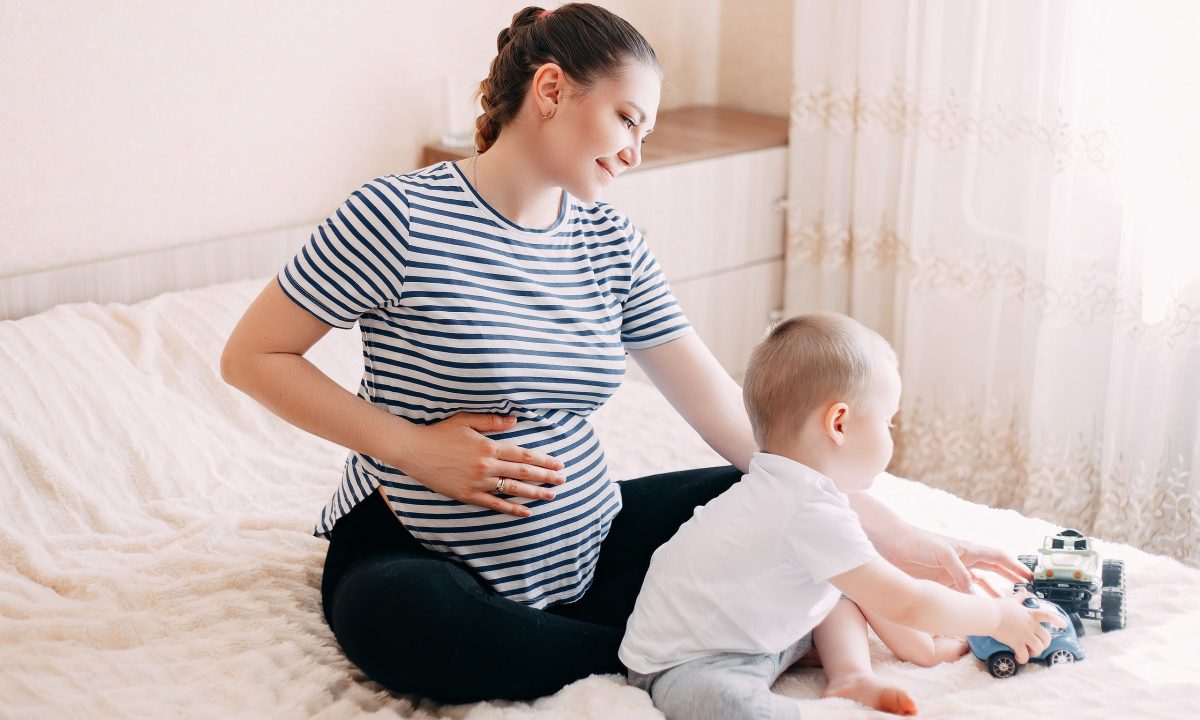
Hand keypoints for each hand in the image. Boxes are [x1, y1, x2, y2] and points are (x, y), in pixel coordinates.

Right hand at [393, 413, 565, 516]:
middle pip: (523, 473)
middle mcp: (486, 465)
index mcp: (488, 446)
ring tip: (551, 495)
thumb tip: (515, 421)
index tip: (559, 463)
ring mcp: (478, 482)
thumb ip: (492, 421)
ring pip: (513, 490)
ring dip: (534, 493)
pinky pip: (494, 504)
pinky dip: (512, 509)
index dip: (543, 460)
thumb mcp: (466, 420)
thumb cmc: (439, 432)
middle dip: (546, 476)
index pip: (523, 455)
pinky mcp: (468, 495)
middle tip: (563, 480)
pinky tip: (526, 512)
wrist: (414, 450)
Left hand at [876, 529, 1031, 591]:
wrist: (891, 545)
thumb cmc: (917, 542)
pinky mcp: (941, 581)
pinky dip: (972, 600)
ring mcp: (953, 572)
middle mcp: (963, 561)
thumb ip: (960, 573)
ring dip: (992, 592)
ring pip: (979, 584)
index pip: (997, 557)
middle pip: (992, 570)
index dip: (1014, 566)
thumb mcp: (943, 554)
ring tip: (1006, 604)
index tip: (1029, 575)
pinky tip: (978, 609)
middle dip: (1009, 579)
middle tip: (1025, 591)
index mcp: (967, 550)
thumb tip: (975, 594)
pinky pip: (962, 592)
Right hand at [990, 594, 1064, 663]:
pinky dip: (1023, 659)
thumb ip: (1019, 598)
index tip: (1064, 625)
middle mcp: (1030, 625)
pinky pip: (1024, 655)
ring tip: (1028, 652)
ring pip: (1038, 648)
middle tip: (1037, 645)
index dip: (1057, 621)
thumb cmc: (999, 608)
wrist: (990, 615)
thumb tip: (1023, 590)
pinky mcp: (1016, 643)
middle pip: (1046, 637)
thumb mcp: (1012, 601)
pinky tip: (1018, 658)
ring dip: (1035, 652)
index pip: (1048, 616)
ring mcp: (1024, 635)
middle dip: (1045, 644)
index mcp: (1030, 614)